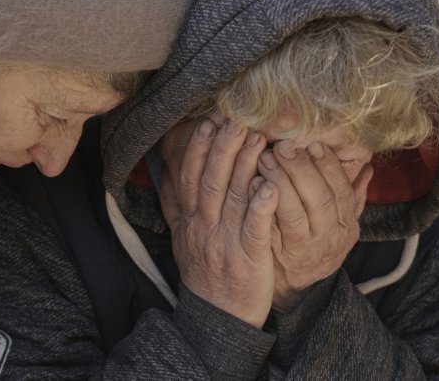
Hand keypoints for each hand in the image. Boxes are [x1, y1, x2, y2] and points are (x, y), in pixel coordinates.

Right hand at [161, 119, 277, 327]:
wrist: (217, 318)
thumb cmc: (205, 272)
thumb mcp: (182, 239)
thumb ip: (176, 205)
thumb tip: (168, 172)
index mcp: (189, 222)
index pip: (190, 179)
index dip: (197, 150)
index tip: (208, 123)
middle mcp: (203, 229)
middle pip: (210, 181)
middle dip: (223, 148)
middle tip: (236, 120)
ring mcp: (225, 243)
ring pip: (232, 199)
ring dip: (244, 166)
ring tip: (258, 139)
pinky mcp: (248, 259)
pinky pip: (254, 229)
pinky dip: (261, 206)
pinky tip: (270, 184)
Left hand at [257, 141, 372, 311]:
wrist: (295, 287)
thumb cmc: (315, 244)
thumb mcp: (339, 224)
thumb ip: (352, 196)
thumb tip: (367, 166)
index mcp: (346, 225)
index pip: (343, 191)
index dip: (329, 167)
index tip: (314, 145)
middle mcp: (329, 237)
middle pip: (320, 200)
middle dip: (301, 170)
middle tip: (283, 146)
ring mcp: (303, 248)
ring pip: (295, 214)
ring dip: (280, 182)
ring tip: (265, 158)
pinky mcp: (279, 255)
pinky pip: (272, 228)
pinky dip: (262, 204)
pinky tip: (252, 184)